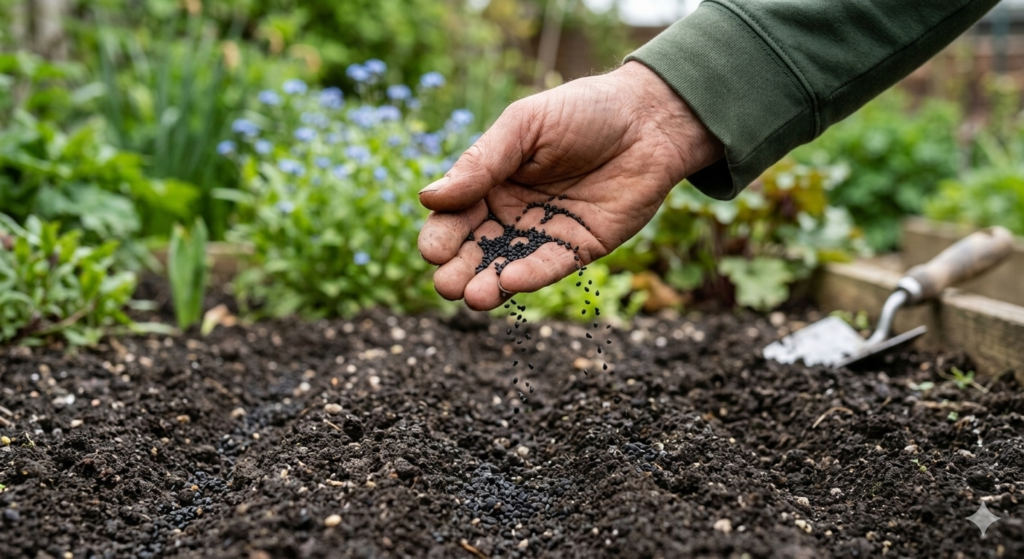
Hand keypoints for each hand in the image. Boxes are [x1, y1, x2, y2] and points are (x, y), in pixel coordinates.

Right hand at [417, 61, 723, 310]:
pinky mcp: (579, 249)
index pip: (454, 215)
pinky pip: (550, 266)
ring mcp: (544, 233)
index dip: (441, 234)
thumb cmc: (583, 111)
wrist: (649, 120)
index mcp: (490, 181)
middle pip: (475, 248)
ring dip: (487, 283)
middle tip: (446, 284)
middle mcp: (511, 213)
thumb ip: (482, 162)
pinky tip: (511, 282)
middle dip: (457, 269)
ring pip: (507, 266)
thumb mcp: (524, 126)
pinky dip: (530, 276)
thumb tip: (428, 197)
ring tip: (471, 297)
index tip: (433, 250)